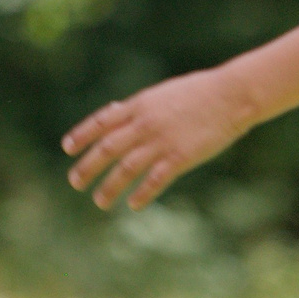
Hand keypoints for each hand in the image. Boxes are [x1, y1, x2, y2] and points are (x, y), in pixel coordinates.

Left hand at [61, 66, 255, 210]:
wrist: (230, 95)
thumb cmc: (197, 92)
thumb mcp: (160, 94)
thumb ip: (137, 107)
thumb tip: (112, 112)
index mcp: (138, 105)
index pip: (101, 122)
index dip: (82, 135)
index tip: (67, 148)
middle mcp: (144, 123)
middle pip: (107, 148)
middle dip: (88, 166)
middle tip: (74, 182)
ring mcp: (161, 141)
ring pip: (126, 168)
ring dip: (110, 186)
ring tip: (99, 201)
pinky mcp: (180, 157)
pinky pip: (155, 179)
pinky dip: (142, 193)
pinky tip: (133, 204)